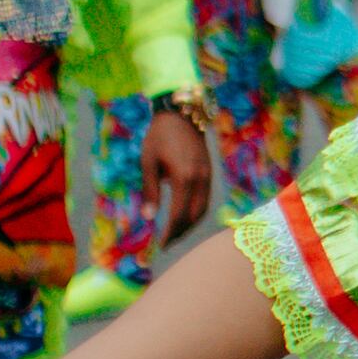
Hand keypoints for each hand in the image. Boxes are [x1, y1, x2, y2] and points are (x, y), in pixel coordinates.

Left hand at [139, 107, 214, 248]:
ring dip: (190, 224)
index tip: (160, 244)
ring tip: (176, 233)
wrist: (182, 115)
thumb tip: (148, 217)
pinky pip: (206, 200)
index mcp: (183, 178)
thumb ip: (150, 191)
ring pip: (203, 209)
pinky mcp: (209, 173)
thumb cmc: (159, 137)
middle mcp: (199, 180)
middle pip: (194, 216)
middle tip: (167, 243)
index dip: (170, 231)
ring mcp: (207, 177)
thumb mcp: (148, 163)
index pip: (178, 213)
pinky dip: (196, 212)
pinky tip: (185, 216)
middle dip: (181, 232)